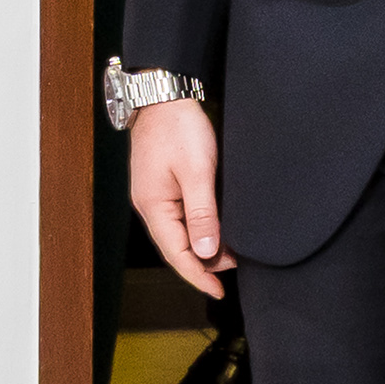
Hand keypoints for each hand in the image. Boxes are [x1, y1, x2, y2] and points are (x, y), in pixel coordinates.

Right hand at [130, 96, 235, 299]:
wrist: (164, 93)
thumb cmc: (178, 127)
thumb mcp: (197, 171)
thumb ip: (202, 213)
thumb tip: (205, 251)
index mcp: (154, 206)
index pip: (176, 254)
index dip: (198, 276)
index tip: (218, 290)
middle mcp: (150, 205)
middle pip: (176, 246)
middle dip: (203, 263)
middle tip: (234, 268)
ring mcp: (155, 195)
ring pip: (178, 233)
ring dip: (202, 245)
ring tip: (229, 252)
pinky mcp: (162, 184)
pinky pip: (179, 217)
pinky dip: (198, 228)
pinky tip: (214, 228)